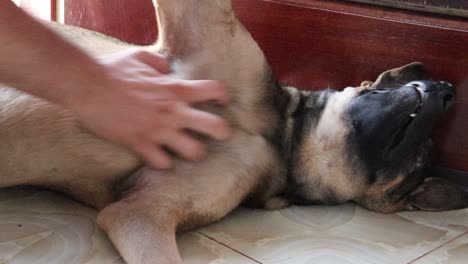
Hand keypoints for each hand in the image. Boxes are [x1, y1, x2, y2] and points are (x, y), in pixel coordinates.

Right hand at [69, 49, 230, 168]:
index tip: (219, 101)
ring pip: (194, 152)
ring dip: (194, 152)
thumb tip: (168, 70)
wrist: (86, 86)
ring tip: (188, 150)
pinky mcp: (140, 144)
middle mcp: (173, 111)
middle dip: (222, 132)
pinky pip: (162, 163)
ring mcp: (158, 130)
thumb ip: (160, 64)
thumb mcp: (140, 57)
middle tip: (219, 134)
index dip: (222, 96)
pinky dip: (163, 162)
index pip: (215, 90)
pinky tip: (159, 157)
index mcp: (175, 88)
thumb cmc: (112, 69)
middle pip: (216, 127)